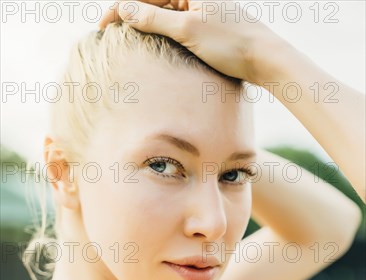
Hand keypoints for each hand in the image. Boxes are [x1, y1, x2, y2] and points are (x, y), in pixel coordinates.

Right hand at [98, 1, 286, 83]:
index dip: (120, 7)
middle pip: (152, 0)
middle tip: (109, 34)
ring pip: (163, 13)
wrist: (265, 59)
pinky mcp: (207, 24)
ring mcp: (201, 8)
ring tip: (125, 40)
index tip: (102, 27)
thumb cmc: (231, 43)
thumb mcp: (188, 30)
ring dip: (144, 25)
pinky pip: (176, 24)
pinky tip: (153, 44)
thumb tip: (124, 9)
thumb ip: (154, 18)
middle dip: (129, 14)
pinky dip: (161, 33)